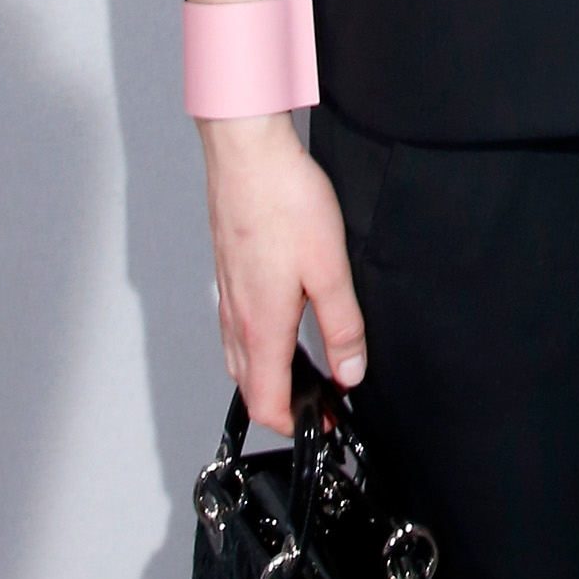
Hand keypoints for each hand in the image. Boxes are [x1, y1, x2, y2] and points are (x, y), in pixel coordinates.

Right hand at [200, 113, 365, 431]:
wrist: (247, 154)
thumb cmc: (283, 201)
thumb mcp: (330, 270)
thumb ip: (342, 327)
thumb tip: (350, 370)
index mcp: (261, 326)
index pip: (266, 402)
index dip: (295, 423)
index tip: (324, 423)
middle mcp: (237, 317)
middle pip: (249, 385)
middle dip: (283, 403)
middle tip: (320, 399)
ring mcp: (228, 294)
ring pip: (240, 355)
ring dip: (269, 373)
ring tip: (307, 367)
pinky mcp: (229, 272)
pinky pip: (237, 325)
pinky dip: (259, 341)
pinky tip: (281, 320)